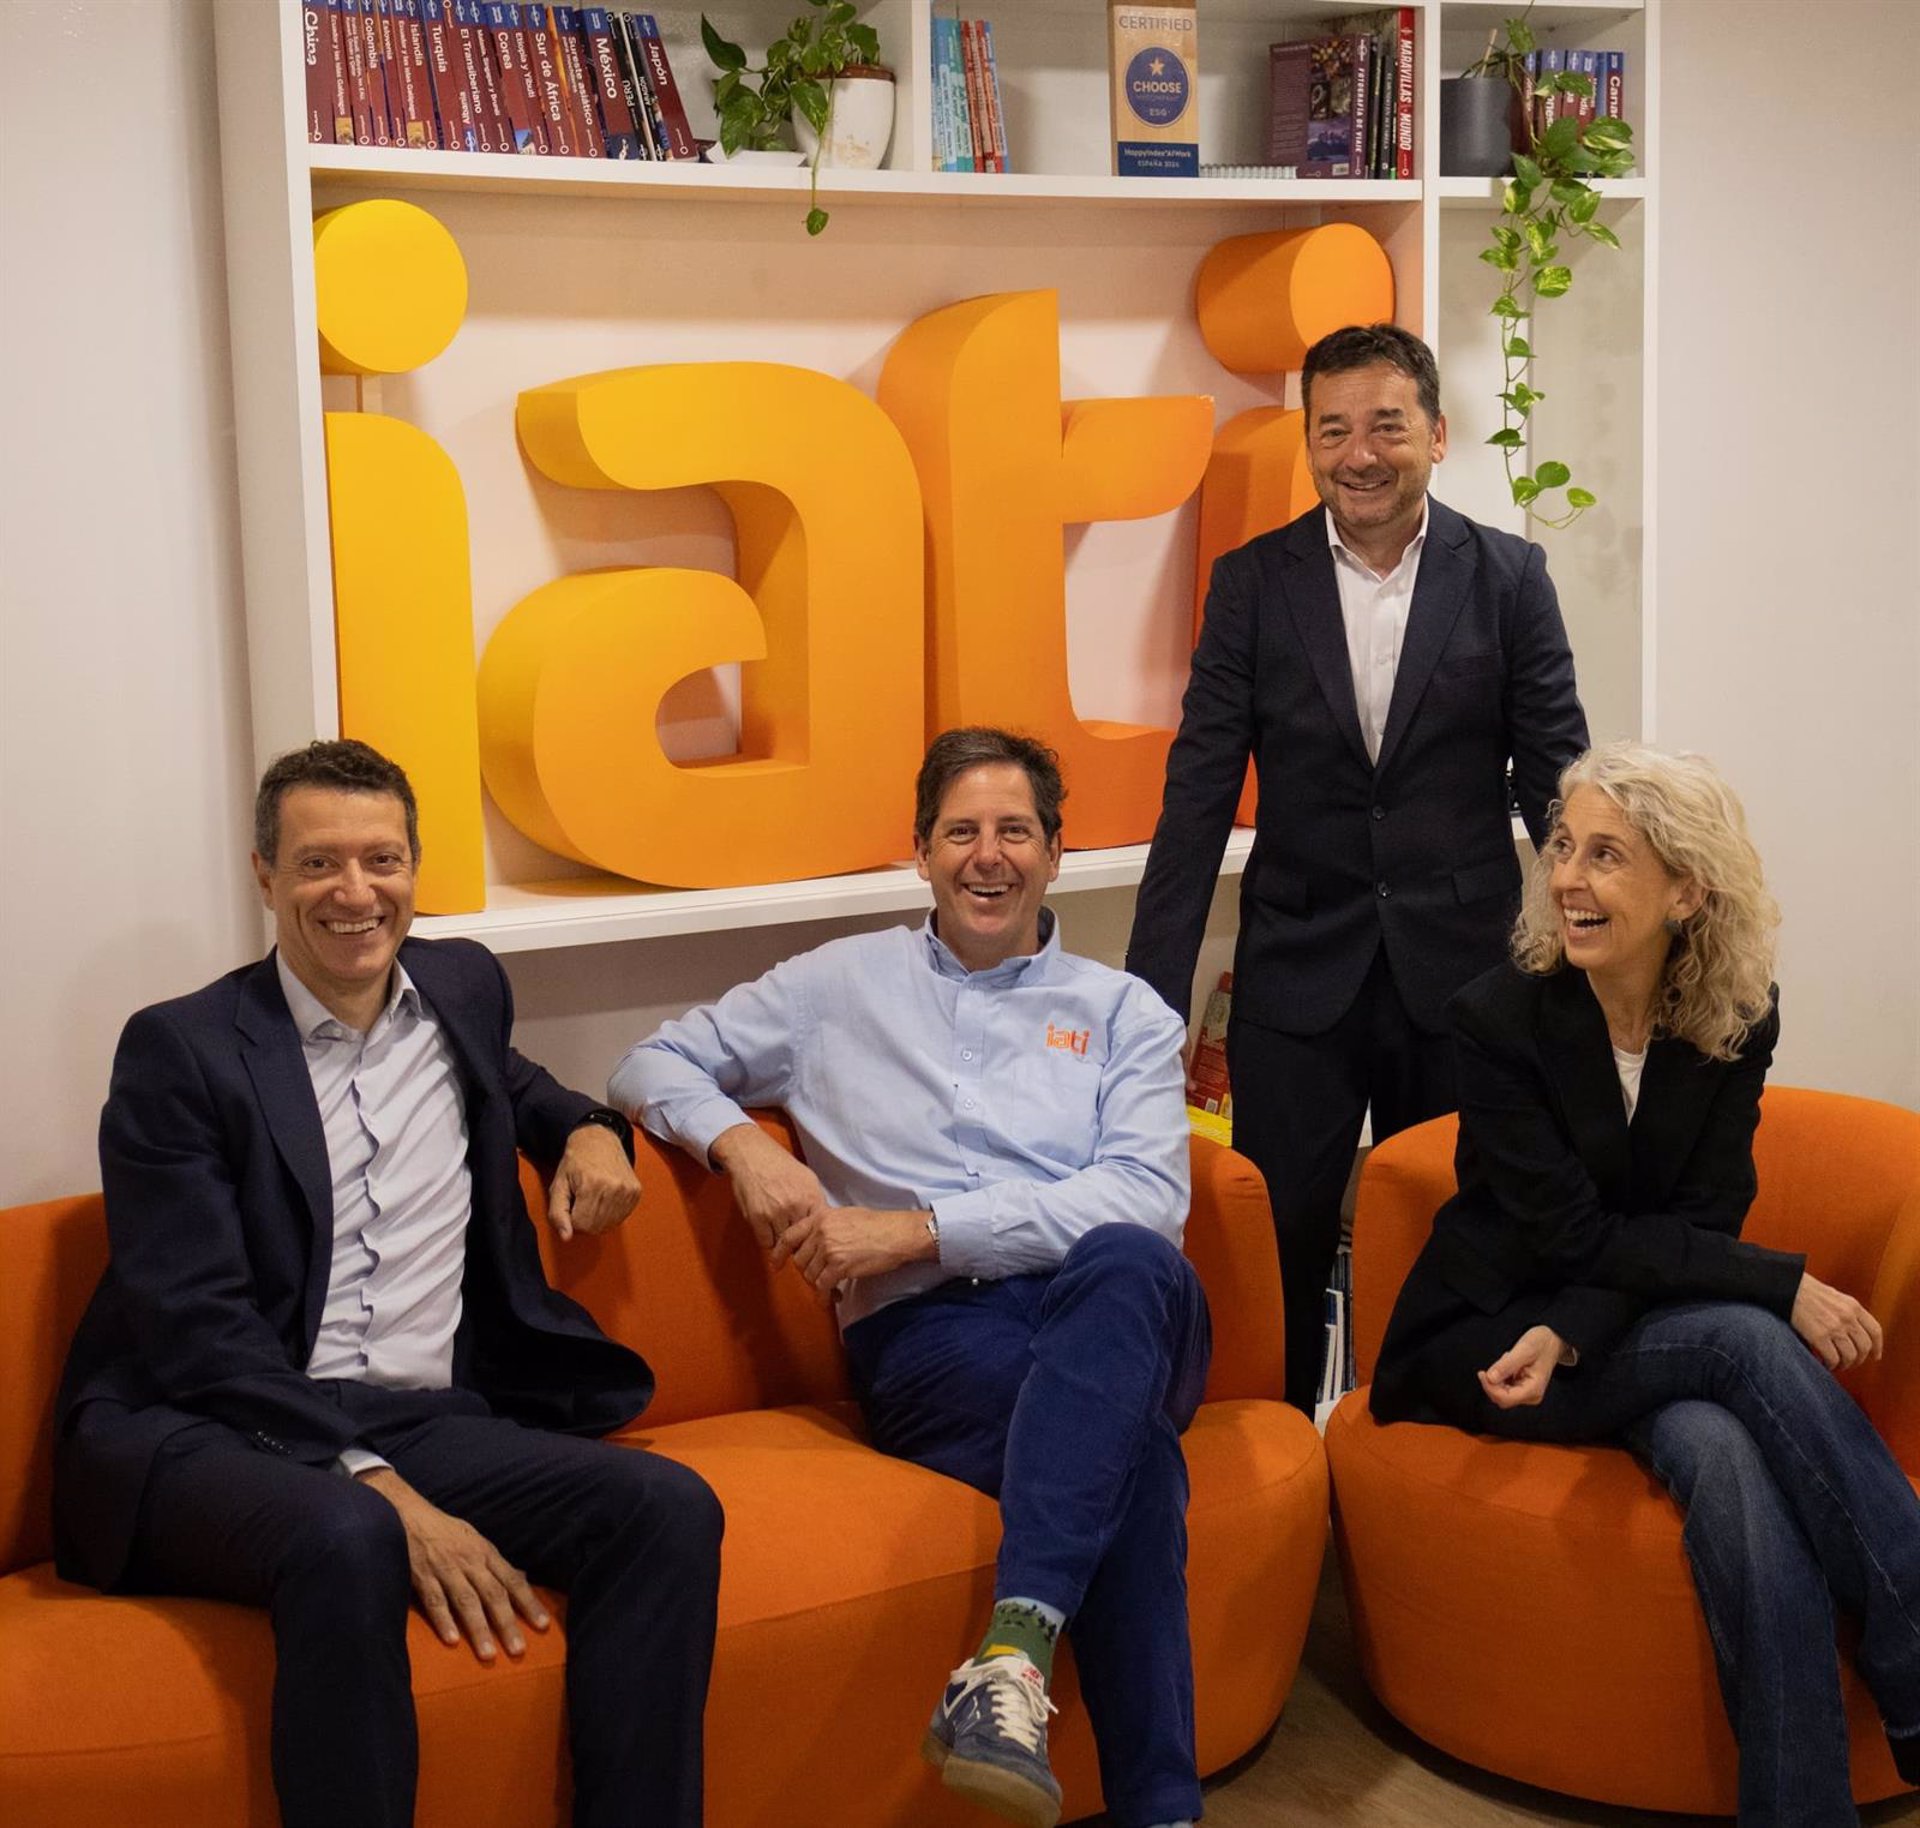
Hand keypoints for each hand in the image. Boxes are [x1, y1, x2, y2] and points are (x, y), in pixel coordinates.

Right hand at [356, 1467, 549, 1661]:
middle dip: (507, 1623)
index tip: (543, 1625)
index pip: (512, 1580)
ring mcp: (446, 1569)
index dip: (529, 1603)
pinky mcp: (422, 1576)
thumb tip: (522, 1579)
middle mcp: (470, 1562)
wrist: (408, 1514)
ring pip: (466, 1601)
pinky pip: (435, 1600)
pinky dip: (444, 1620)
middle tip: (518, 1650)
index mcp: (486, 1553)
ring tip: (489, 1654)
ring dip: (479, 1628)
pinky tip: (452, 1639)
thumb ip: (495, 1563)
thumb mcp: (475, 1540)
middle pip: (493, 1595)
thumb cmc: (445, 1531)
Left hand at [548, 1122, 639, 1240]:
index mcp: (592, 1186)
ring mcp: (628, 1191)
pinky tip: (604, 1197)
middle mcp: (614, 1188)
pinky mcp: (636, 1192)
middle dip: (584, 1219)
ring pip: (608, 1225)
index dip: (571, 1217)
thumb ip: (558, 1213)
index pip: (580, 1225)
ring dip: (597, 1217)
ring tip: (593, 1197)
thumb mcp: (558, 1185)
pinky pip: (620, 1218)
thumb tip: (566, 1237)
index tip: (572, 1202)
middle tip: (581, 1199)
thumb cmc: (576, 1161)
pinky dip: (610, 1213)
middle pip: (595, 1227)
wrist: (599, 1139)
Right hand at [710, 1122, 828, 1251]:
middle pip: (802, 1239)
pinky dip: (767, 1240)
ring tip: (779, 1230)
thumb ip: (816, 1200)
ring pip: (783, 1243)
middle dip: (799, 1242)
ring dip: (782, 1242)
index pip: (818, 1230)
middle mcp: (795, 1206)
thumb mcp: (808, 1178)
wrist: (753, 1155)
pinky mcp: (757, 1217)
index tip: (810, 1239)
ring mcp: (776, 1213)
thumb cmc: (779, 1165)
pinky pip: (766, 1242)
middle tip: (794, 1239)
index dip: (814, 1237)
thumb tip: (823, 1221)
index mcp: (811, 1197)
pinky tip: (768, 1229)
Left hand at [771, 1206, 936, 1299]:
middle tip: (819, 1277)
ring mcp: (828, 1249)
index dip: (780, 1252)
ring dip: (817, 1285)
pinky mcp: (839, 1266)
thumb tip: (813, 1240)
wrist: (896, 1234)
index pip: (790, 1235)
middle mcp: (820, 1232)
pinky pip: (822, 1286)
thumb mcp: (844, 1216)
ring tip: (828, 1288)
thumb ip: (825, 1225)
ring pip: (809, 1275)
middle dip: (807, 1272)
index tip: (777, 1263)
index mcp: (820, 1217)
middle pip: (800, 1260)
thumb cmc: (876, 1225)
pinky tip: (830, 1299)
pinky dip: (824, 1296)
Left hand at [1478, 1325, 1567, 1409]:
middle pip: (1501, 1398)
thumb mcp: (1523, 1349)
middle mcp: (1531, 1396)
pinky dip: (1501, 1376)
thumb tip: (1490, 1378)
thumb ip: (1506, 1365)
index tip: (1483, 1373)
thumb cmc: (1541, 1343)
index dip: (1490, 1388)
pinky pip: (1504, 1387)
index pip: (1505, 1398)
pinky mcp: (1523, 1389)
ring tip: (1509, 1360)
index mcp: (1534, 1389)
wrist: (1552, 1340)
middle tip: (1499, 1362)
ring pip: (1501, 1393)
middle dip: (1493, 1382)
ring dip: (1498, 1378)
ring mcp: (1527, 1393)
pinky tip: (1509, 1364)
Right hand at [1790, 1273, 1883, 1371]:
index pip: (1875, 1331)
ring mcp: (1834, 1327)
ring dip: (1844, 1364)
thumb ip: (1846, 1311)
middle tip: (1850, 1362)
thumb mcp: (1834, 1296)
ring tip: (1836, 1364)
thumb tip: (1852, 1332)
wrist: (1786, 1286)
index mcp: (1853, 1306)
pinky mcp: (1819, 1336)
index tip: (1874, 1356)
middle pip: (1864, 1347)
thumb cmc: (1805, 1290)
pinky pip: (1832, 1358)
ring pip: (1850, 1356)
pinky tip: (1824, 1363)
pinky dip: (1830, 1365)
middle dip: (1859, 1359)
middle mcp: (1847, 1317)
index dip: (1877, 1347)